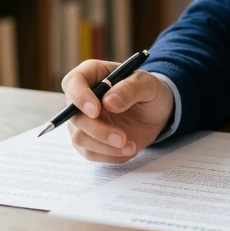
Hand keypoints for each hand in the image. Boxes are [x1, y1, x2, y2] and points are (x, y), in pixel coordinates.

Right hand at [60, 60, 174, 162]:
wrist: (156, 112)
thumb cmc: (148, 90)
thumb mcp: (147, 84)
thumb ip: (130, 89)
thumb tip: (109, 102)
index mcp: (92, 74)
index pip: (73, 83)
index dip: (80, 97)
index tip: (96, 111)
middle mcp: (81, 99)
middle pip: (74, 116)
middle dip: (98, 130)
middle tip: (122, 138)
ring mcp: (83, 121)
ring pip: (80, 138)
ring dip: (105, 146)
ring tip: (131, 146)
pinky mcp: (90, 141)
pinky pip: (90, 153)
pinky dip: (109, 155)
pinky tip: (128, 150)